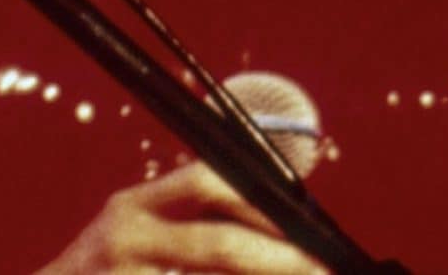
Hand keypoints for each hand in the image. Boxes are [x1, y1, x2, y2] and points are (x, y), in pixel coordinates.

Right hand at [37, 162, 327, 274]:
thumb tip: (274, 238)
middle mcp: (127, 236)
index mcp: (134, 206)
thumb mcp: (134, 238)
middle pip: (217, 244)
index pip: (205, 181)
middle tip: (320, 270)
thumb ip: (186, 228)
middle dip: (280, 261)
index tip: (307, 226)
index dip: (261, 203)